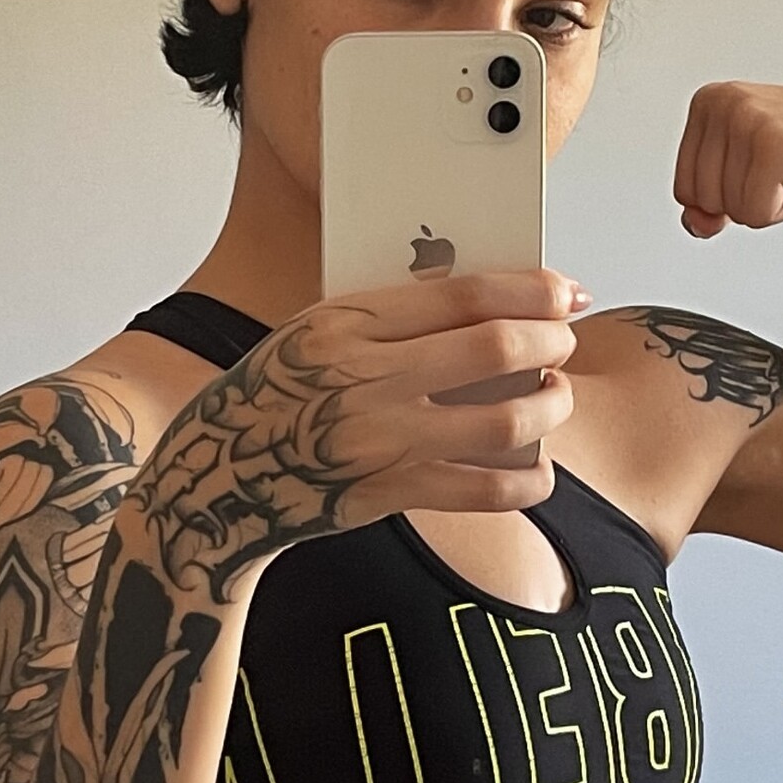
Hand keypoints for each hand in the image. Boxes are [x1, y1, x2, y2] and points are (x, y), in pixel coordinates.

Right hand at [137, 270, 583, 596]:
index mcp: (346, 322)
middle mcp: (364, 378)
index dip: (531, 289)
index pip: (462, 292)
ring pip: (503, 421)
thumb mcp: (316, 333)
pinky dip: (528, 480)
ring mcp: (379, 440)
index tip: (566, 292)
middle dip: (551, 342)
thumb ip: (391, 318)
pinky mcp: (389, 493)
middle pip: (495, 348)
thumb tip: (492, 303)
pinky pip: (486, 491)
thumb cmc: (276, 395)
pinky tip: (537, 468)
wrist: (216, 479)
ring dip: (550, 407)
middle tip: (564, 344)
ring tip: (554, 398)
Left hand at [674, 82, 782, 237]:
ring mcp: (748, 119)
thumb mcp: (743, 174)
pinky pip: (757, 213)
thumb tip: (696, 223)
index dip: (728, 196)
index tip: (763, 167)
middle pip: (703, 201)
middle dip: (748, 201)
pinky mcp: (776, 144)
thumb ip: (707, 203)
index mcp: (708, 101)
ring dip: (771, 203)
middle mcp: (723, 101)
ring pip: (731, 210)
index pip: (684, 189)